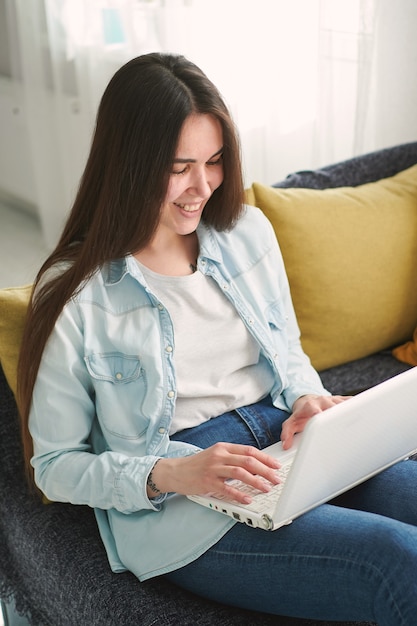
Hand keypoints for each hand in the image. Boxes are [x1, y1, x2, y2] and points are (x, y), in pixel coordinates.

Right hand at [150, 442, 281, 504]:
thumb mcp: (215, 455)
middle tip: (276, 479)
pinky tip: (247, 499)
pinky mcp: (207, 482)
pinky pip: (226, 489)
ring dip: (256, 481)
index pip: (249, 450)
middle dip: (265, 471)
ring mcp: (213, 468)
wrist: (175, 471)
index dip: (265, 458)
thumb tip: (255, 465)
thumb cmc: (197, 465)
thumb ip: (232, 458)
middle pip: (248, 461)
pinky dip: (239, 494)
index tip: (276, 466)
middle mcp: (219, 455)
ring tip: (266, 489)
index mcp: (223, 447)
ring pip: (240, 473)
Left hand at [281, 394, 350, 449]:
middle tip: (343, 429)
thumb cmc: (300, 415)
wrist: (306, 401)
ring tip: (354, 424)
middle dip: (338, 417)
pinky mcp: (341, 399)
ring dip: (349, 413)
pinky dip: (356, 407)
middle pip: (333, 408)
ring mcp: (333, 399)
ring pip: (344, 405)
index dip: (320, 416)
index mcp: (311, 407)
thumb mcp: (291, 423)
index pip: (315, 410)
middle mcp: (322, 401)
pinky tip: (361, 414)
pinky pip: (351, 401)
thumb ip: (287, 433)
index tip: (324, 423)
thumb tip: (286, 445)